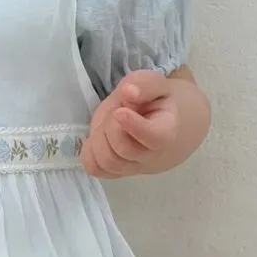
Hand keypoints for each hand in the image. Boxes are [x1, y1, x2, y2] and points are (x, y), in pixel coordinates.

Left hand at [80, 69, 207, 178]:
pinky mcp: (116, 171)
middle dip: (111, 125)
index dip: (135, 127)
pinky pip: (95, 168)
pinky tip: (97, 138)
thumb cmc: (156, 102)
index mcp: (167, 131)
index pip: (154, 138)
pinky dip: (89, 153)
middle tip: (116, 111)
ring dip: (99, 139)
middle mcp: (152, 156)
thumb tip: (129, 91)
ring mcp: (133, 167)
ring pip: (107, 162)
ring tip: (107, 124)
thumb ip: (145, 85)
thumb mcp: (155, 84)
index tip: (119, 112)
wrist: (160, 124)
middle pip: (123, 148)